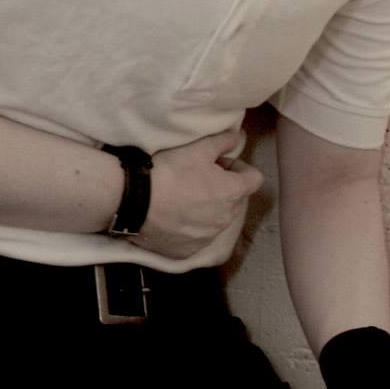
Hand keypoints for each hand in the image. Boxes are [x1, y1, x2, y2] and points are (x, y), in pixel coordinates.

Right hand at [130, 125, 263, 259]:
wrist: (135, 201)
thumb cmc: (170, 171)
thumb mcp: (198, 147)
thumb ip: (223, 141)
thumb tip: (238, 137)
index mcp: (233, 192)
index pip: (254, 178)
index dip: (239, 168)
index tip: (219, 163)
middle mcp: (226, 219)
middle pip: (234, 200)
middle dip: (221, 188)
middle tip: (197, 177)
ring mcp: (207, 238)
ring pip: (216, 220)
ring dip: (206, 209)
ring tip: (182, 198)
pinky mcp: (188, 251)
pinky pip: (196, 237)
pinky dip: (189, 228)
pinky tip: (172, 217)